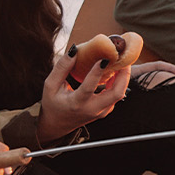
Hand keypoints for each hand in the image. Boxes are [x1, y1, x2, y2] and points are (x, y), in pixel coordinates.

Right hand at [32, 28, 139, 146]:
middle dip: (123, 75)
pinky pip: (116, 96)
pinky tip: (115, 71)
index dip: (97, 72)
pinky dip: (118, 83)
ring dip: (123, 77)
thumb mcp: (50, 85)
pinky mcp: (105, 111)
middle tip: (123, 58)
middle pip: (116, 94)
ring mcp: (101, 112)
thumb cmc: (52, 104)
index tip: (104, 58)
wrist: (56, 125)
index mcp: (76, 103)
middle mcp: (92, 109)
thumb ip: (62, 67)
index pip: (89, 87)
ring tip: (121, 61)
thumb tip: (74, 50)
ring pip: (119, 95)